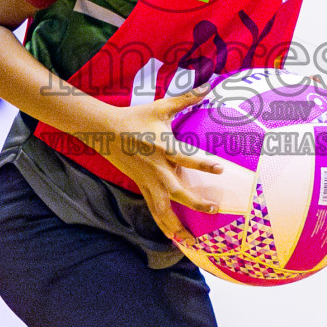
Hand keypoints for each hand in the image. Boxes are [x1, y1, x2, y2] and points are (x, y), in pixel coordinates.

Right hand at [92, 89, 226, 245]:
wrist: (105, 130)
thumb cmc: (136, 117)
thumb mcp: (161, 107)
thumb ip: (186, 98)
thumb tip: (207, 84)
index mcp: (163, 147)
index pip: (186, 157)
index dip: (203, 164)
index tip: (220, 169)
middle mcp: (156, 168)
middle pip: (176, 191)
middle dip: (195, 202)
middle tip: (213, 209)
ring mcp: (147, 181)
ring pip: (162, 209)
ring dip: (175, 225)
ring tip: (190, 241)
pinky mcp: (141, 187)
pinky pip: (153, 210)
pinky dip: (163, 224)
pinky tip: (174, 237)